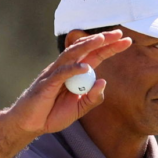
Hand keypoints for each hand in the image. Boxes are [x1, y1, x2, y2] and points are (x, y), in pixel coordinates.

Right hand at [5, 29, 131, 136]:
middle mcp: (66, 68)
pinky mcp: (47, 83)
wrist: (31, 124)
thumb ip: (93, 98)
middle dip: (102, 40)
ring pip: (72, 54)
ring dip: (87, 46)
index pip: (96, 55)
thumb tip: (103, 81)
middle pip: (86, 49)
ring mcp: (55, 73)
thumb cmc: (53, 114)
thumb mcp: (80, 109)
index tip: (126, 40)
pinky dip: (73, 69)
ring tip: (101, 39)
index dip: (110, 47)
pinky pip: (61, 73)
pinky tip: (85, 68)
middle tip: (119, 33)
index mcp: (76, 73)